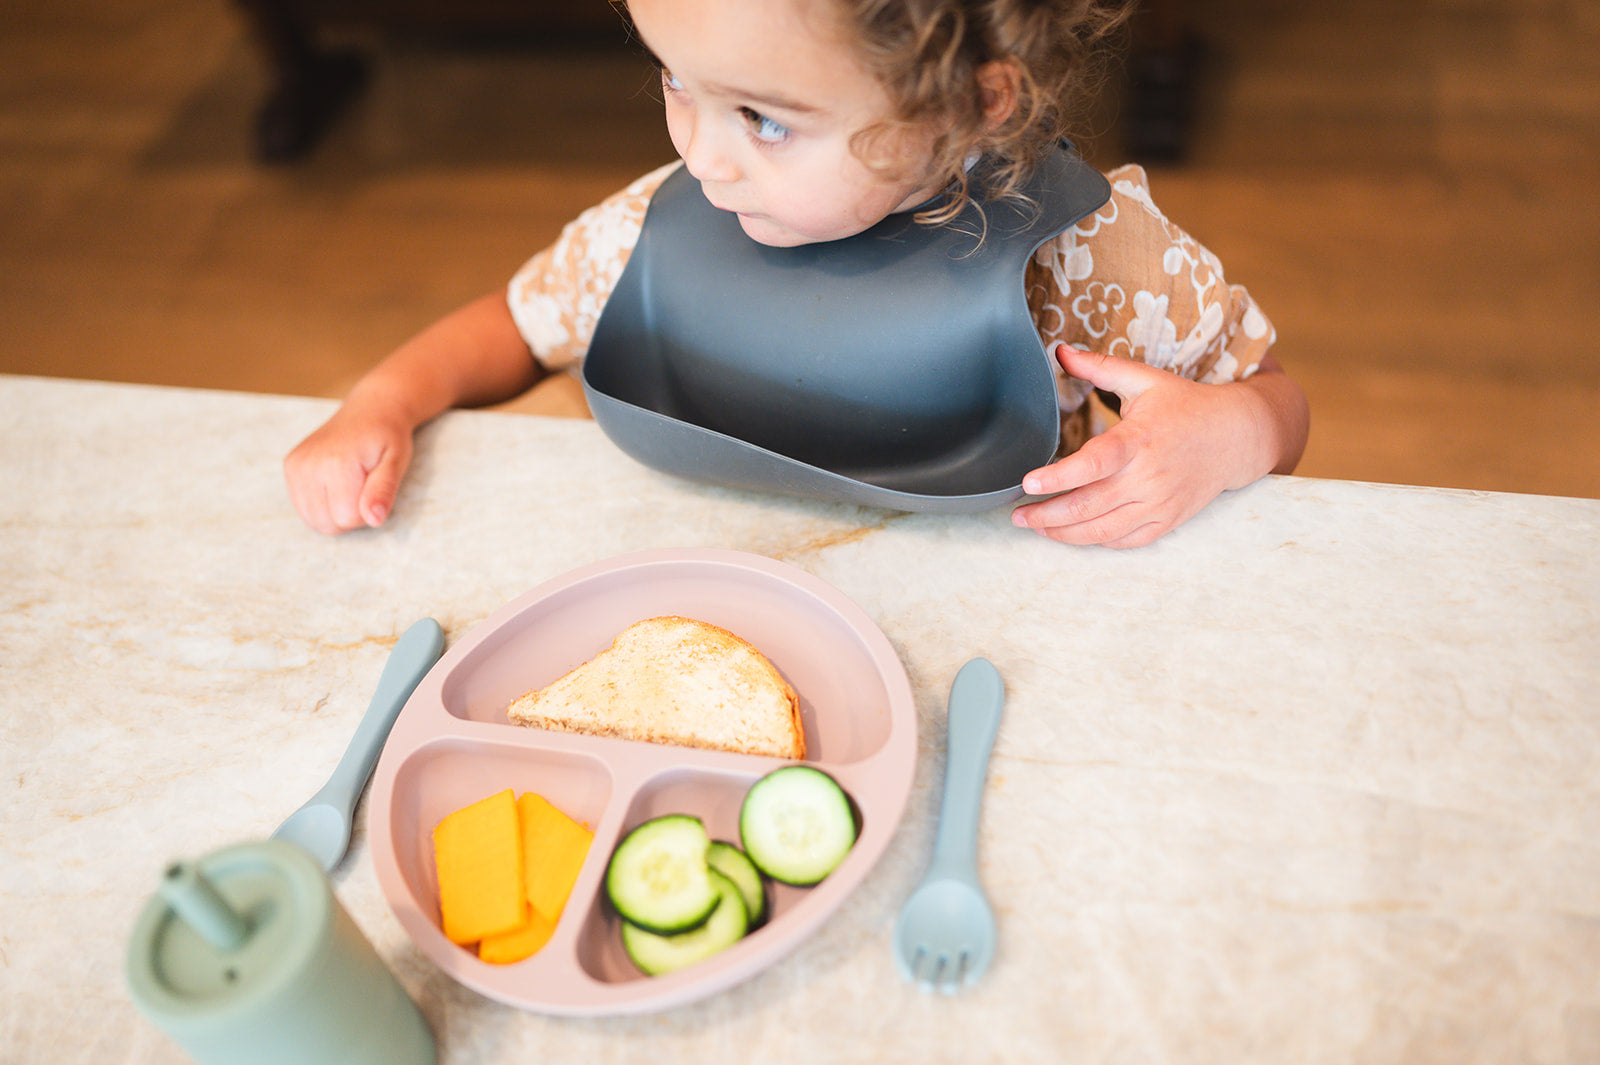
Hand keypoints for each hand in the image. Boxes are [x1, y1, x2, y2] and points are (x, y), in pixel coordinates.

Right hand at [283, 403, 413, 534]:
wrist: (369, 410)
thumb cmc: (387, 438)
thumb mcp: (396, 462)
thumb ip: (384, 491)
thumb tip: (374, 519)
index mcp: (337, 463)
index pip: (347, 518)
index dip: (367, 513)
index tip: (375, 490)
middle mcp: (309, 464)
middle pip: (327, 524)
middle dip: (350, 515)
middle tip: (364, 488)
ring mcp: (296, 465)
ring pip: (313, 520)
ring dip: (335, 512)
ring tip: (350, 485)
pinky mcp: (290, 466)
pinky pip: (303, 508)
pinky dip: (321, 505)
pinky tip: (335, 484)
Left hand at [1011, 344, 1281, 548]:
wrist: (1235, 437)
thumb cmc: (1185, 407)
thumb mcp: (1144, 379)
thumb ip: (1099, 367)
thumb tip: (1059, 351)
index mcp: (1139, 439)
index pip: (1094, 463)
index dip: (1059, 476)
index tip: (1028, 482)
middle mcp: (1148, 476)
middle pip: (1089, 505)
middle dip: (1045, 514)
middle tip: (1017, 514)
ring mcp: (1158, 503)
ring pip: (1102, 530)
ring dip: (1063, 533)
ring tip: (1036, 527)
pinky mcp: (1166, 521)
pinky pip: (1124, 541)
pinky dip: (1095, 541)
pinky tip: (1072, 534)